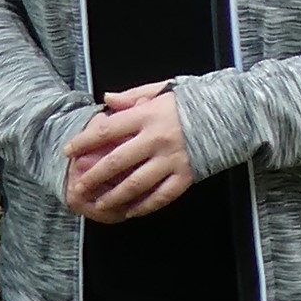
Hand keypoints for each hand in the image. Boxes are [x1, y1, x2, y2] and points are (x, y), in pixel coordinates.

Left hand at [63, 83, 194, 220]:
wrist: (231, 113)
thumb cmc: (193, 100)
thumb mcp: (162, 89)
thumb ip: (132, 96)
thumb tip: (106, 100)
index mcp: (147, 116)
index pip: (106, 131)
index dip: (84, 142)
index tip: (68, 151)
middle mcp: (156, 139)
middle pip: (116, 162)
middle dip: (92, 177)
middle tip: (78, 187)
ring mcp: (172, 160)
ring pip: (135, 184)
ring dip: (113, 196)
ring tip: (99, 204)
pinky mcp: (186, 176)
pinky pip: (160, 196)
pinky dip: (143, 206)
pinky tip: (130, 211)